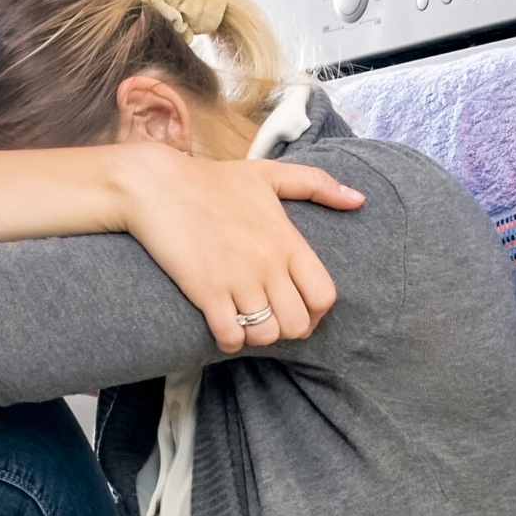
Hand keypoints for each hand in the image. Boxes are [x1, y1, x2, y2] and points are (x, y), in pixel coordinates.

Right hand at [117, 146, 362, 351]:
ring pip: (265, 334)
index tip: (297, 308)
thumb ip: (318, 185)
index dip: (315, 312)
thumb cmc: (211, 181)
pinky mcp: (205, 292)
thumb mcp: (269, 176)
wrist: (156, 186)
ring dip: (256, 336)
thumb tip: (359, 200)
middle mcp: (268, 264)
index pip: (323, 296)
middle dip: (285, 328)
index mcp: (287, 240)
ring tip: (244, 322)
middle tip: (268, 318)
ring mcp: (237, 281)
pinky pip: (230, 337)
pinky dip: (228, 340)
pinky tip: (221, 326)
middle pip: (297, 324)